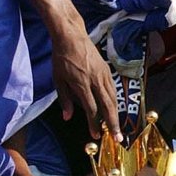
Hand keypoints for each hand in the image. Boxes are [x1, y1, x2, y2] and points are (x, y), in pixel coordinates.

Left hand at [49, 22, 121, 139]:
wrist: (72, 37)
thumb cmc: (62, 58)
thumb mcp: (58, 79)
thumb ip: (64, 99)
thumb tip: (67, 117)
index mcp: (81, 83)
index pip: (91, 108)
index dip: (94, 123)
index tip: (96, 135)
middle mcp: (95, 81)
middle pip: (108, 106)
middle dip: (113, 124)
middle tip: (117, 138)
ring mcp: (103, 76)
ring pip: (113, 99)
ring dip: (116, 115)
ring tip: (117, 127)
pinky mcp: (108, 72)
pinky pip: (113, 90)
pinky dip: (115, 102)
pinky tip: (114, 109)